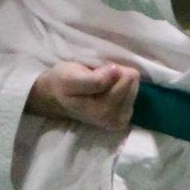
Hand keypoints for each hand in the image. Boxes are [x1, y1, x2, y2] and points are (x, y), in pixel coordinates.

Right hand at [26, 62, 140, 132]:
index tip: (94, 74)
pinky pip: (133, 92)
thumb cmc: (62, 84)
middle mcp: (116, 119)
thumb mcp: (72, 78)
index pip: (126, 77)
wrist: (55, 98)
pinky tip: (104, 91)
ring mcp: (121, 120)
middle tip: (95, 79)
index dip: (110, 69)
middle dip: (114, 75)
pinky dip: (119, 87)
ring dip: (116, 81)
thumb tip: (117, 72)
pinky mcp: (124, 117)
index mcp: (105, 111)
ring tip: (98, 86)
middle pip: (132, 81)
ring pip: (134, 85)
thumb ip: (95, 79)